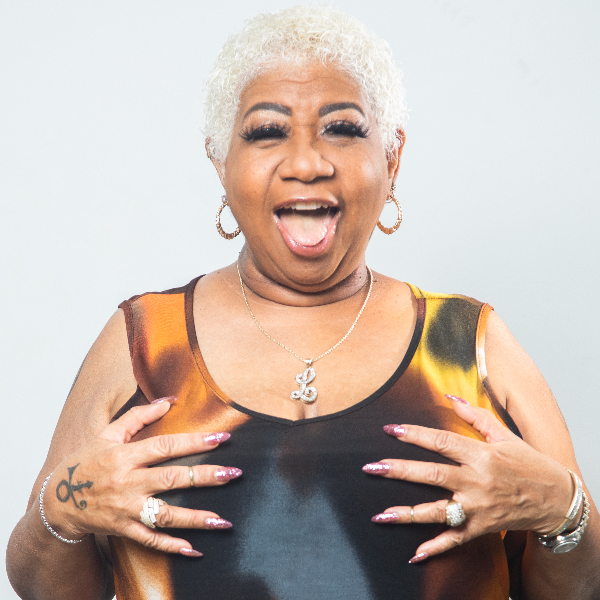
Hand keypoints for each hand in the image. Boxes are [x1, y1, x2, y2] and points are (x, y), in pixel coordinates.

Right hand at [41, 398, 240, 556]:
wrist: (56, 502)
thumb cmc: (86, 462)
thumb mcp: (107, 434)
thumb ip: (138, 416)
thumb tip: (169, 400)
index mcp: (125, 456)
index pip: (165, 447)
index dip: (194, 442)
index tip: (222, 437)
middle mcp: (127, 483)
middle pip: (171, 479)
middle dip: (205, 477)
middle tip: (233, 473)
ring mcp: (125, 509)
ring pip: (164, 514)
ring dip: (195, 518)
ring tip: (223, 520)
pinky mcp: (123, 530)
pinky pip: (149, 540)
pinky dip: (170, 546)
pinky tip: (194, 549)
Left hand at [363, 395, 573, 562]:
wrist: (555, 499)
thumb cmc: (528, 463)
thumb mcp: (504, 434)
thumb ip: (474, 416)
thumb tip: (448, 397)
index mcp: (481, 455)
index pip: (442, 442)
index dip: (415, 435)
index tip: (391, 429)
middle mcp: (477, 482)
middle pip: (433, 475)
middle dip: (400, 471)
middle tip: (372, 467)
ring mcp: (478, 508)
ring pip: (437, 510)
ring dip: (407, 513)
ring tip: (381, 514)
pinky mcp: (481, 528)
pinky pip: (455, 539)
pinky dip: (436, 548)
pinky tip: (415, 554)